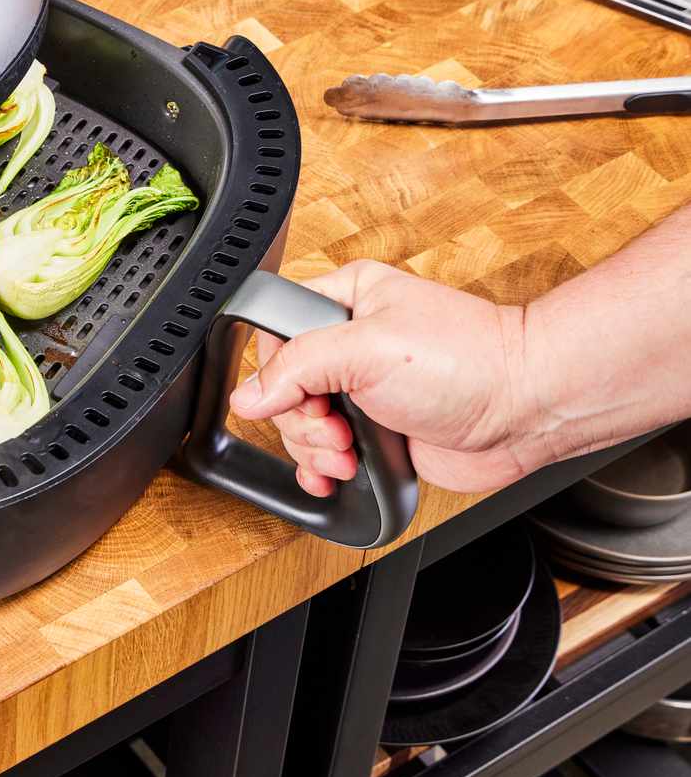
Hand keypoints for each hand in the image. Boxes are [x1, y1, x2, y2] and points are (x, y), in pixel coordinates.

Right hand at [228, 261, 545, 496]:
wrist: (527, 409)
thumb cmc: (469, 360)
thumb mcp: (367, 348)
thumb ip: (298, 367)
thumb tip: (249, 397)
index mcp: (344, 300)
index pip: (275, 333)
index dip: (277, 372)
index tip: (303, 394)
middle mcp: (348, 344)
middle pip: (282, 389)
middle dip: (301, 422)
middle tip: (336, 428)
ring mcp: (361, 390)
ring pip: (300, 427)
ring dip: (315, 451)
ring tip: (349, 453)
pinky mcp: (376, 431)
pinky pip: (325, 456)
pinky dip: (322, 471)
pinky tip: (333, 476)